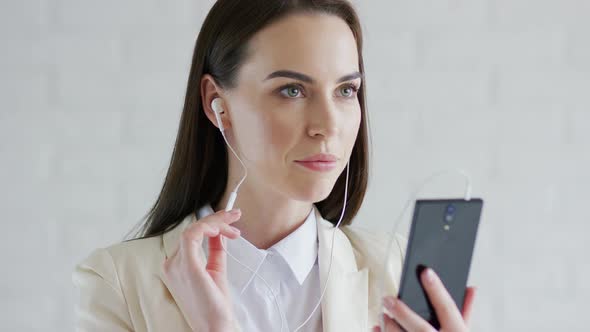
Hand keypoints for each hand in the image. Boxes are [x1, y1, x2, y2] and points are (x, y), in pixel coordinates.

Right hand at [162, 208, 242, 331]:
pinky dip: (207, 227)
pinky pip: (192, 236)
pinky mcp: (186, 266)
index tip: (231, 223)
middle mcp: (172, 264)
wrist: (214, 325)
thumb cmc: (215, 304)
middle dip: (216, 219)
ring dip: (216, 221)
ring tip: (233, 222)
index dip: (211, 224)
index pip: (192, 236)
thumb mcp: (215, 270)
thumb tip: (220, 232)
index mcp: (176, 265)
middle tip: (235, 216)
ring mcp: (176, 265)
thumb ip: (215, 250)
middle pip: (192, 230)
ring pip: (193, 229)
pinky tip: (221, 229)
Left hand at [372, 268, 475, 331]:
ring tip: (383, 315)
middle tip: (387, 299)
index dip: (437, 290)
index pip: (448, 309)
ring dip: (390, 326)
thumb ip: (465, 312)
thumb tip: (470, 287)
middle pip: (421, 328)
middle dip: (402, 312)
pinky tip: (377, 328)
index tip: (426, 272)